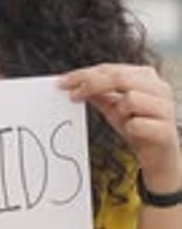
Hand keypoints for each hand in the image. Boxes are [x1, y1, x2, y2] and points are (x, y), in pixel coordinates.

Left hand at [59, 63, 181, 191]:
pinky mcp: (166, 130)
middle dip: (92, 85)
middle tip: (73, 95)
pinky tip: (135, 133)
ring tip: (125, 121)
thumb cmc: (138, 128)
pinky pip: (137, 125)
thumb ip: (98, 94)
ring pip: (130, 99)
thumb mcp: (114, 109)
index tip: (62, 82)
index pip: (111, 69)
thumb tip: (74, 84)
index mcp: (146, 77)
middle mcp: (160, 88)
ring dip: (120, 112)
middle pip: (119, 78)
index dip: (85, 74)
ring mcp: (166, 108)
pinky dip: (130, 129)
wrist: (160, 159)